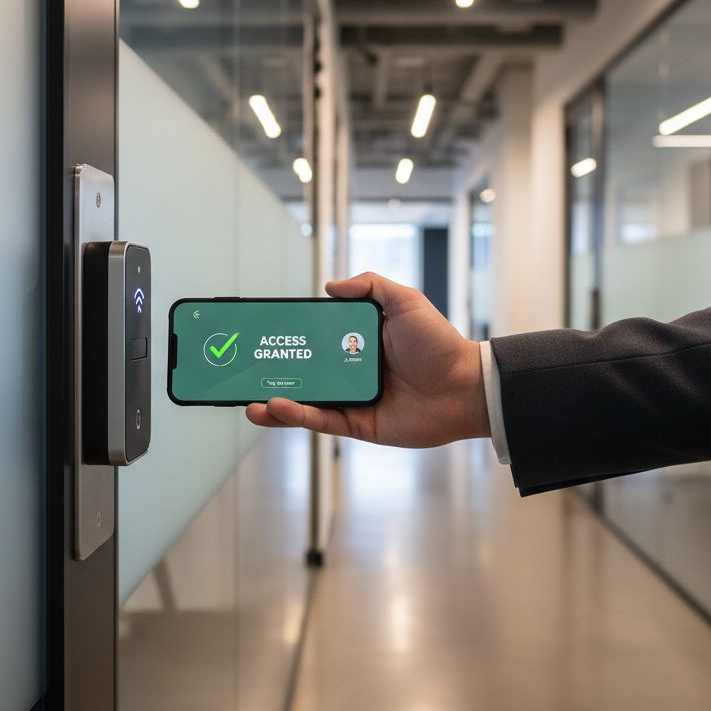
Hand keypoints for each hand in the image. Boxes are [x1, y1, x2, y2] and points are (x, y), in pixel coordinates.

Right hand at [245, 272, 489, 447]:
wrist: (464, 387)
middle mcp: (350, 371)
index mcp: (357, 343)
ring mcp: (352, 400)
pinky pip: (321, 421)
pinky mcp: (358, 425)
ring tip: (251, 400)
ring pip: (305, 402)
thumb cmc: (439, 344)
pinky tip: (277, 408)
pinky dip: (297, 415)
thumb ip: (369, 286)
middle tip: (245, 370)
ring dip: (275, 402)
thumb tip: (329, 286)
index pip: (315, 339)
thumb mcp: (405, 301)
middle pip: (303, 373)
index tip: (264, 333)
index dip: (290, 337)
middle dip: (272, 373)